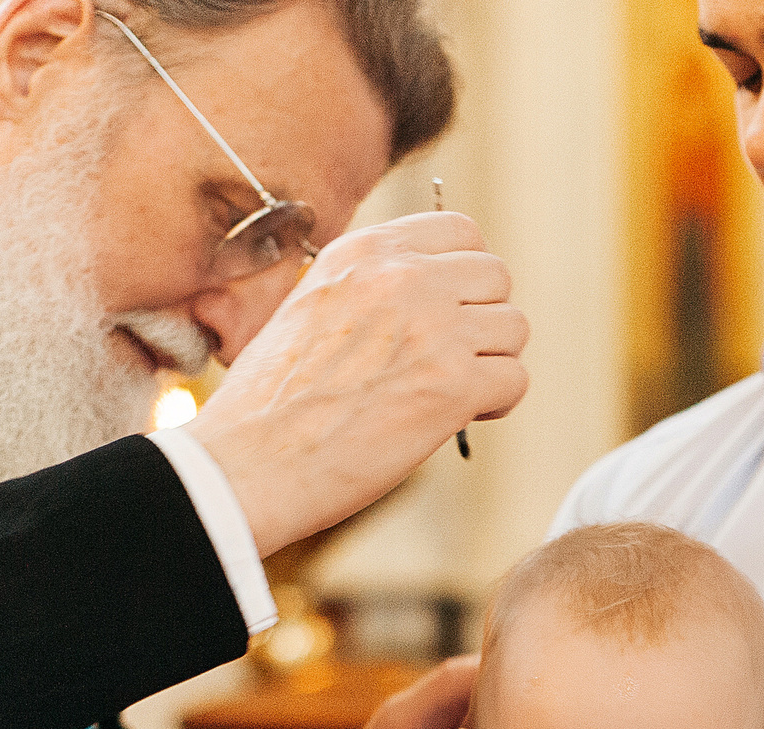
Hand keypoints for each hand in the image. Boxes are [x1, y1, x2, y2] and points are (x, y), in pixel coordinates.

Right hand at [189, 212, 527, 554]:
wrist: (248, 462)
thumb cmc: (269, 404)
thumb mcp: (309, 307)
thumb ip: (370, 290)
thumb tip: (430, 298)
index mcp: (364, 253)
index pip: (460, 231)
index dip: (466, 275)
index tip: (452, 310)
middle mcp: (403, 278)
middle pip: (495, 277)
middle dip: (484, 321)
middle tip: (453, 361)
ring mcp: (433, 328)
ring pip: (514, 327)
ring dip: (494, 363)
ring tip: (451, 393)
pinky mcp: (453, 385)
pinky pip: (515, 380)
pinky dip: (496, 404)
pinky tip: (457, 418)